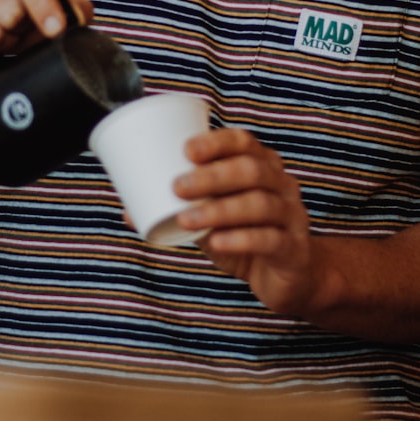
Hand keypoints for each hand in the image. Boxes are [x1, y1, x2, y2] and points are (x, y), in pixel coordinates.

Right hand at [0, 0, 92, 76]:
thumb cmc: (8, 11)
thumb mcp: (41, 2)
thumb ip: (68, 5)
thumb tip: (80, 17)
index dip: (42, 3)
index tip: (56, 29)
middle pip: (9, 11)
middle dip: (22, 32)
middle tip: (20, 34)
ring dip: (2, 47)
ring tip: (0, 41)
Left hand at [174, 128, 319, 317]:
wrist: (291, 277)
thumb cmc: (246, 237)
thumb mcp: (213, 221)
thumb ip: (179, 211)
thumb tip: (125, 211)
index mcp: (262, 168)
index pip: (244, 142)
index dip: (217, 142)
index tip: (186, 150)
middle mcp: (282, 186)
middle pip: (252, 170)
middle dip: (213, 176)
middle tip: (177, 187)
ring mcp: (292, 217)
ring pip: (260, 204)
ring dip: (220, 209)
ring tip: (187, 218)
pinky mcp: (293, 249)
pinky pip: (271, 239)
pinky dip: (241, 239)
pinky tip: (218, 242)